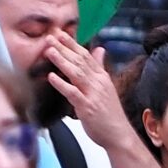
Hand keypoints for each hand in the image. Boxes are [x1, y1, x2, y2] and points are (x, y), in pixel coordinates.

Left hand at [39, 34, 131, 153]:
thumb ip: (100, 67)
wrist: (119, 134)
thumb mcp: (106, 86)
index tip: (60, 33)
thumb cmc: (110, 113)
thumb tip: (99, 49)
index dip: (72, 44)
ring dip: (61, 60)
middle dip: (64, 47)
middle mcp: (98, 82)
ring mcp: (93, 94)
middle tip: (50, 36)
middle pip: (80, 61)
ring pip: (76, 73)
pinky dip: (61, 84)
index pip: (86, 55)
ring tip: (49, 51)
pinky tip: (51, 77)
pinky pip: (73, 93)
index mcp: (102, 76)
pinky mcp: (87, 107)